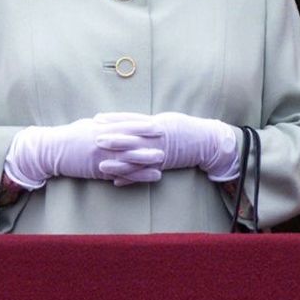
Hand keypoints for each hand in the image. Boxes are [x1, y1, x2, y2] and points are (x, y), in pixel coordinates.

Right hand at [4, 117, 164, 188]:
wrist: (50, 150)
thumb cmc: (69, 136)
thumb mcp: (88, 125)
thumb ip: (105, 124)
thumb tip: (117, 119)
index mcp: (102, 127)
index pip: (127, 124)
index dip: (143, 124)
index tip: (158, 123)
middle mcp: (103, 140)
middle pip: (131, 140)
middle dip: (149, 140)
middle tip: (167, 139)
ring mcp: (101, 155)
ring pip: (128, 158)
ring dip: (146, 159)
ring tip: (162, 160)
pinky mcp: (98, 170)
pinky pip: (119, 173)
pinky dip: (134, 176)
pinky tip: (147, 177)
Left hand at [96, 111, 239, 180]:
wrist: (204, 141)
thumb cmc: (184, 128)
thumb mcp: (165, 120)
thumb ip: (146, 123)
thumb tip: (128, 122)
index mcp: (156, 124)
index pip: (130, 120)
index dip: (114, 119)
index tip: (98, 118)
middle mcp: (156, 139)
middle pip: (130, 139)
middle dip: (112, 139)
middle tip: (94, 139)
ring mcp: (158, 153)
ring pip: (135, 159)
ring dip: (117, 163)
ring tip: (100, 165)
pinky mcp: (161, 166)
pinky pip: (143, 174)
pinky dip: (129, 178)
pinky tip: (115, 181)